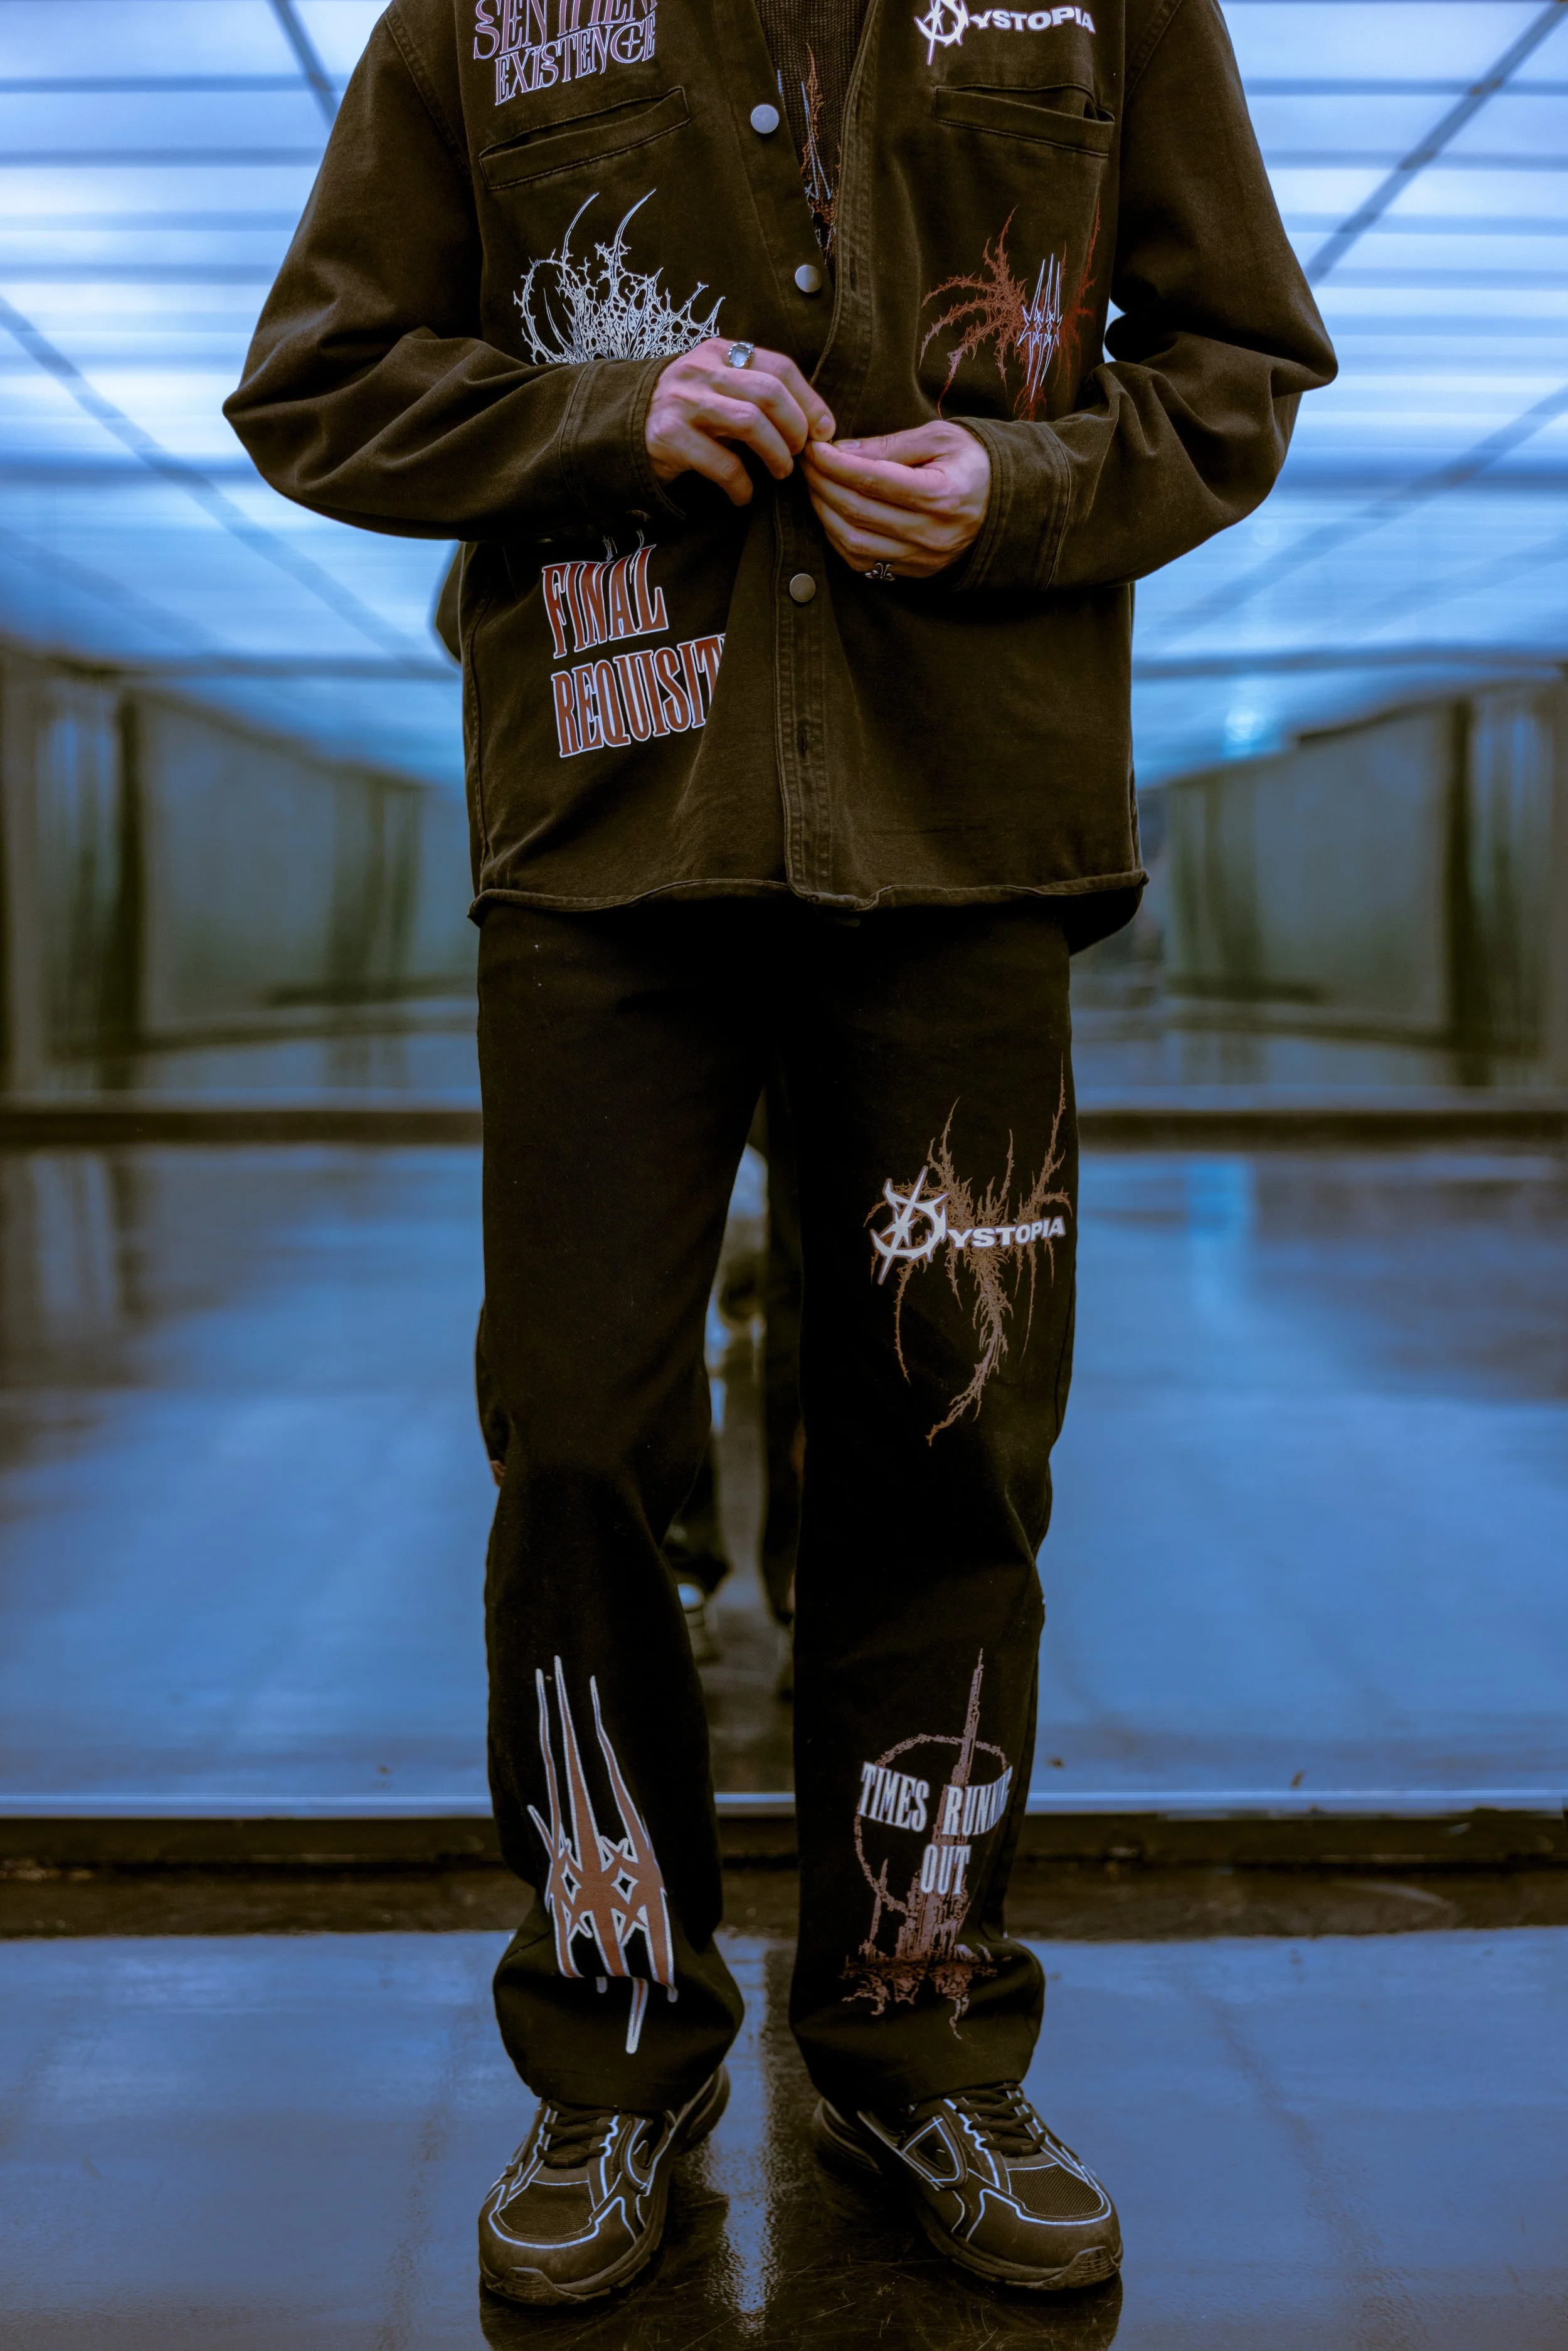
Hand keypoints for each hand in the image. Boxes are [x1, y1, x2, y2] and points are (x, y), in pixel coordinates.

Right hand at [646, 339, 835, 505]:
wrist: (619, 428)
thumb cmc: (684, 413)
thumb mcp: (717, 387)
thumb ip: (755, 392)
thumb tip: (814, 423)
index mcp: (720, 352)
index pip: (779, 367)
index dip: (810, 401)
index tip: (824, 430)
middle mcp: (701, 371)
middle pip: (770, 392)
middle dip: (795, 429)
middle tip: (799, 454)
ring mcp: (683, 402)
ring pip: (751, 422)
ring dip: (775, 454)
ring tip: (779, 472)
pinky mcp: (668, 437)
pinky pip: (722, 463)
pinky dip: (742, 486)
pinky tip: (744, 495)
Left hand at [802, 421, 989, 578]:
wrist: (1005, 505)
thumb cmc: (971, 463)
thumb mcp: (940, 438)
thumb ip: (891, 444)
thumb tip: (842, 449)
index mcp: (941, 494)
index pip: (874, 479)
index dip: (836, 464)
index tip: (815, 448)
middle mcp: (931, 533)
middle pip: (859, 511)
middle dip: (824, 485)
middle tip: (807, 463)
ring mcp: (923, 558)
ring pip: (855, 542)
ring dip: (825, 513)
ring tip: (815, 486)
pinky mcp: (914, 573)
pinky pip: (863, 562)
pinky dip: (838, 538)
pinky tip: (831, 514)